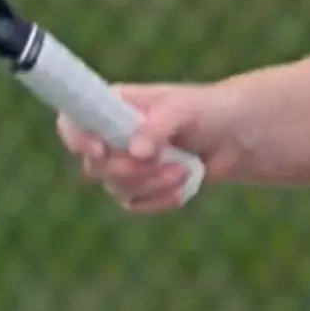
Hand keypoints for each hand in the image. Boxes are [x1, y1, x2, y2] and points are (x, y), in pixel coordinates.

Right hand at [58, 83, 240, 214]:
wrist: (236, 137)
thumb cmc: (207, 109)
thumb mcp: (186, 108)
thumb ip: (158, 126)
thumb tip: (136, 151)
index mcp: (113, 106)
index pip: (73, 121)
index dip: (77, 138)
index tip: (100, 149)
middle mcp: (111, 136)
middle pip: (93, 166)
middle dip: (126, 169)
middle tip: (158, 160)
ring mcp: (124, 165)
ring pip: (116, 188)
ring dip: (151, 184)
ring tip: (183, 169)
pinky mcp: (141, 188)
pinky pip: (136, 204)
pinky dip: (161, 199)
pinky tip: (185, 184)